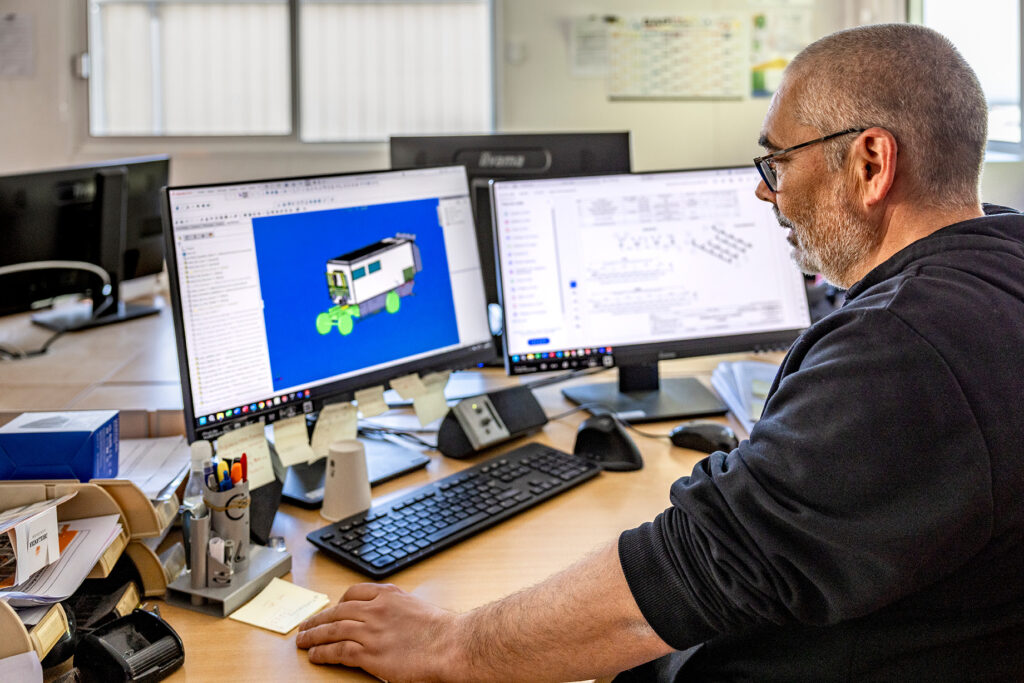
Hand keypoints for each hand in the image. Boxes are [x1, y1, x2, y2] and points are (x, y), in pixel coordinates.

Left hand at [296, 582, 462, 681]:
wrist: (450, 644)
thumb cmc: (441, 629)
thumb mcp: (416, 606)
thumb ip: (398, 608)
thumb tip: (389, 618)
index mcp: (388, 595)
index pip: (353, 592)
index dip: (338, 602)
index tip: (332, 608)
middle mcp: (375, 610)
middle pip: (337, 611)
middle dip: (318, 619)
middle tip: (306, 626)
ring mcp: (370, 631)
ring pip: (332, 630)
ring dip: (314, 636)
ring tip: (303, 641)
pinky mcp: (368, 653)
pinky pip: (337, 651)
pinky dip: (323, 652)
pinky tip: (315, 655)